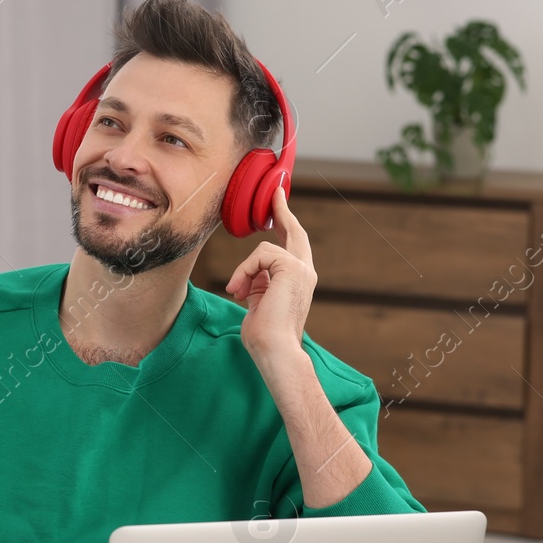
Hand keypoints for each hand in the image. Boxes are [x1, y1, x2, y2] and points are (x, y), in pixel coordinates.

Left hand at [223, 185, 316, 365]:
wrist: (275, 350)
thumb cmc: (264, 335)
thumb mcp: (258, 302)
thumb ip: (259, 283)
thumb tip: (250, 275)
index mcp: (298, 280)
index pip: (293, 245)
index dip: (286, 223)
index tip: (278, 204)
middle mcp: (305, 272)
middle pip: (294, 232)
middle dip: (283, 211)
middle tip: (275, 192)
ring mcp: (301, 269)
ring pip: (264, 249)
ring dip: (244, 270)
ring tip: (238, 292)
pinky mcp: (292, 268)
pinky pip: (259, 255)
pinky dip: (244, 271)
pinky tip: (240, 291)